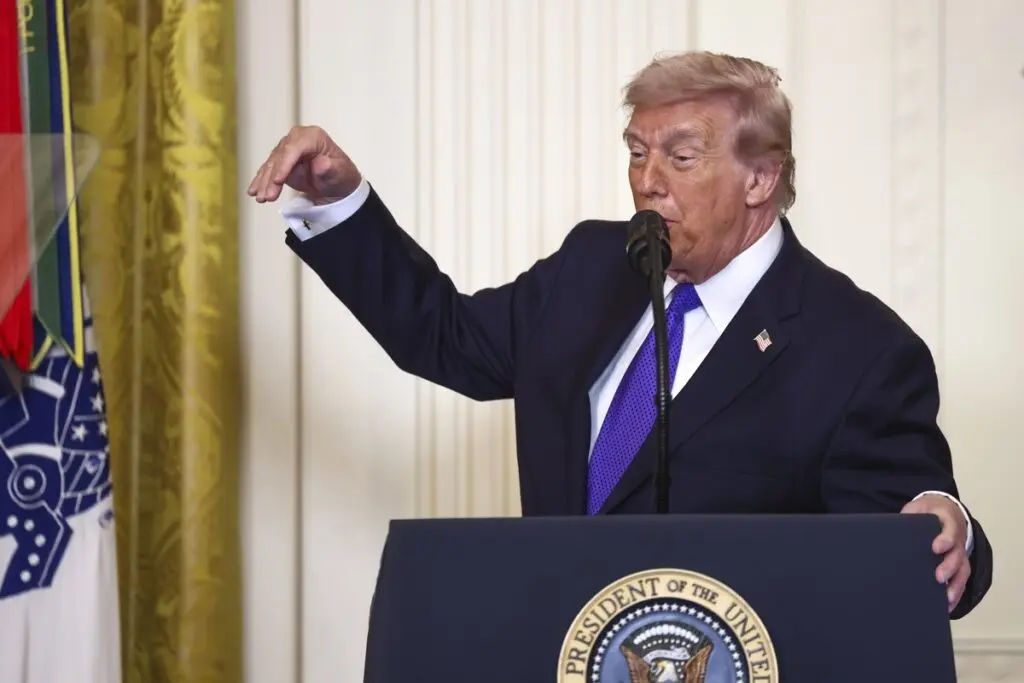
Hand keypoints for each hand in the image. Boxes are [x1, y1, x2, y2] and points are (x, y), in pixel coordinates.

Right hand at [247, 125, 361, 203]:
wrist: (338, 185)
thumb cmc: (341, 175)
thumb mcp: (340, 173)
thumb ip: (330, 169)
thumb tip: (320, 165)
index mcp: (313, 136)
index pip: (294, 148)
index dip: (285, 164)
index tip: (278, 180)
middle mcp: (298, 139)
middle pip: (280, 156)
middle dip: (272, 177)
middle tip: (268, 196)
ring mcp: (288, 149)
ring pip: (271, 165)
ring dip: (264, 182)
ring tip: (261, 198)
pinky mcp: (281, 161)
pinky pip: (268, 170)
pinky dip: (261, 181)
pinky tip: (254, 191)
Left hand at [901, 494, 969, 611]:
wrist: (942, 509)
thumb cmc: (926, 511)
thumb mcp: (917, 509)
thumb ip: (908, 519)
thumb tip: (889, 533)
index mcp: (947, 521)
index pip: (949, 530)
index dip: (945, 539)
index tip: (935, 548)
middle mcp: (957, 539)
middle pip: (957, 554)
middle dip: (949, 567)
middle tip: (938, 577)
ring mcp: (960, 552)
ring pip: (963, 570)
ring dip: (956, 585)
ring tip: (946, 599)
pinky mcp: (959, 564)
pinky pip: (961, 579)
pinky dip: (956, 592)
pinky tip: (947, 604)